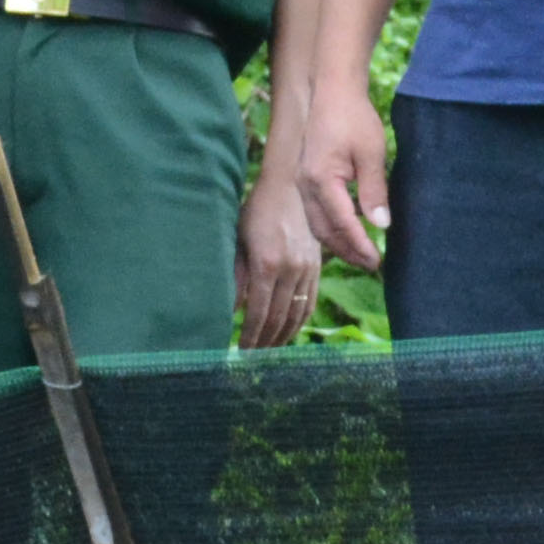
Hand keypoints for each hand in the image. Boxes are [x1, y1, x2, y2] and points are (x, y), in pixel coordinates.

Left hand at [237, 175, 324, 348]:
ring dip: (283, 335)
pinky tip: (289, 331)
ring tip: (269, 350)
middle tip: (253, 356)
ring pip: (297, 312)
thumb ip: (235, 277)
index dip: (251, 335)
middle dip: (265, 340)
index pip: (260, 312)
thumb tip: (227, 311)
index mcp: (267, 264)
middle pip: (279, 317)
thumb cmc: (255, 212)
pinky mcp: (316, 266)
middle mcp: (290, 269)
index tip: (241, 350)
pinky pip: (310, 300)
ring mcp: (307, 268)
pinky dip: (299, 320)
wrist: (289, 187)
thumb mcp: (239, 242)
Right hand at [293, 79, 391, 268]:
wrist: (332, 91)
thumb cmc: (353, 117)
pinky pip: (316, 213)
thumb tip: (381, 225)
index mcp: (320, 179)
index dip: (359, 244)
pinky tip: (349, 231)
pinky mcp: (305, 180)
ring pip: (317, 225)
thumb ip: (374, 190)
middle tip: (372, 264)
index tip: (377, 260)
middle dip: (347, 251)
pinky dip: (332, 228)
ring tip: (362, 253)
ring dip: (339, 243)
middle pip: (324, 231)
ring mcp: (302, 184)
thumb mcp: (372, 152)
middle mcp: (305, 186)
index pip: (341, 223)